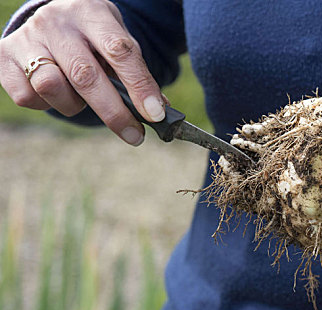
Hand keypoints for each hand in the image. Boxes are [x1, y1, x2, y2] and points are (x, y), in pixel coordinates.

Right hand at [0, 0, 165, 145]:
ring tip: (80, 95)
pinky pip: (28, 97)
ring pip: (52, 87)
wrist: (51, 16)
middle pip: (86, 75)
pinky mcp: (4, 57)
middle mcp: (56, 23)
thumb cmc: (93, 36)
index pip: (119, 51)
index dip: (139, 85)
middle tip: (134, 136)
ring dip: (74, 104)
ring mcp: (27, 39)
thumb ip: (136, 72)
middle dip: (114, 112)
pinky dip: (47, 104)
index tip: (155, 115)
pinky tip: (55, 91)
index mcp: (91, 14)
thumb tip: (158, 111)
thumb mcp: (117, 41)